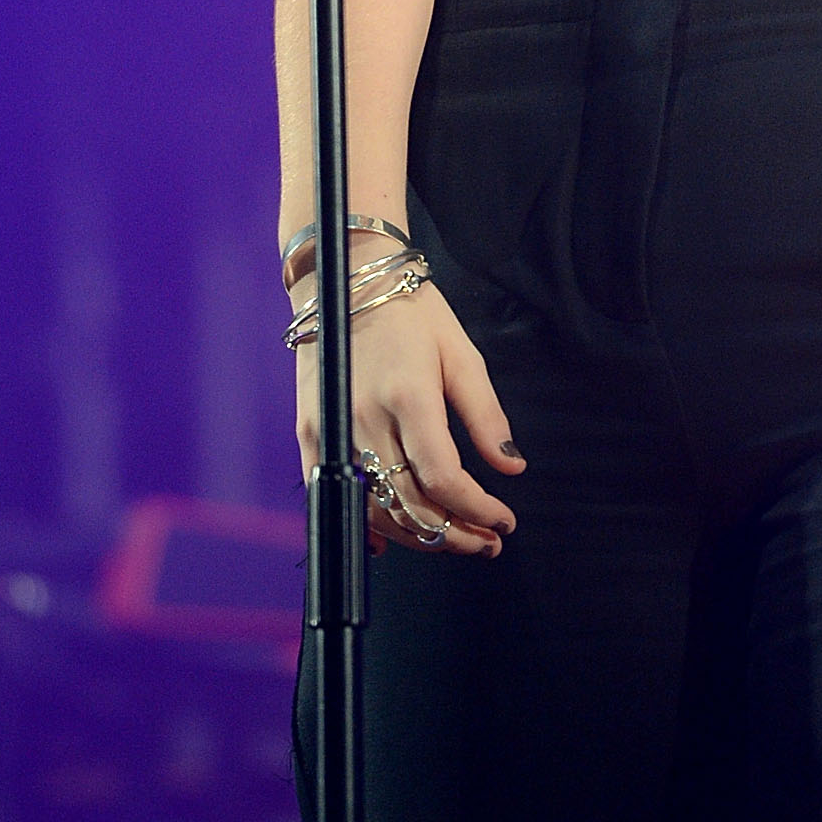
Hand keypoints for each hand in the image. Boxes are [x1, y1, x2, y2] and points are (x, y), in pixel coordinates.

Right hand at [295, 283, 523, 555]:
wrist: (346, 279)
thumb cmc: (411, 311)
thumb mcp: (461, 354)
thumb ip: (485, 415)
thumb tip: (511, 465)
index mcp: (409, 397)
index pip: (443, 479)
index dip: (478, 510)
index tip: (505, 521)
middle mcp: (366, 420)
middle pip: (410, 505)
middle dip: (455, 535)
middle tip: (488, 541)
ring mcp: (333, 430)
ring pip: (375, 510)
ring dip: (418, 536)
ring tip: (455, 539)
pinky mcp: (310, 434)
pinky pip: (335, 496)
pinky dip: (367, 525)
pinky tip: (395, 541)